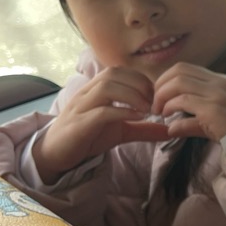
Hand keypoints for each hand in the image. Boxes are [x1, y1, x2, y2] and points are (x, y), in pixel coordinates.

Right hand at [33, 67, 169, 181]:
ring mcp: (81, 108)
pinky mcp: (79, 125)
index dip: (141, 79)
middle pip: (113, 73)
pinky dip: (122, 112)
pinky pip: (101, 112)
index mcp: (95, 90)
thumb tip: (170, 130)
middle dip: (139, 84)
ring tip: (148, 109)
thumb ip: (144, 129)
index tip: (156, 95)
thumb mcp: (120, 131)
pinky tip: (137, 117)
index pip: (119, 71)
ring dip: (132, 95)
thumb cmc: (87, 137)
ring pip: (106, 87)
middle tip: (155, 101)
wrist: (55, 154)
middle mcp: (86, 94)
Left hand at [150, 62, 225, 141]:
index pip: (185, 68)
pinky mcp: (213, 109)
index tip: (160, 94)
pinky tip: (168, 119)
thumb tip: (170, 128)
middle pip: (179, 71)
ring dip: (163, 97)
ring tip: (159, 111)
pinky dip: (170, 108)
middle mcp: (218, 83)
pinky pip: (183, 102)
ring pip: (178, 84)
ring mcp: (216, 95)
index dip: (166, 78)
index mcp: (219, 80)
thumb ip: (192, 119)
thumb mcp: (214, 118)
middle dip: (160, 86)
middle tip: (155, 103)